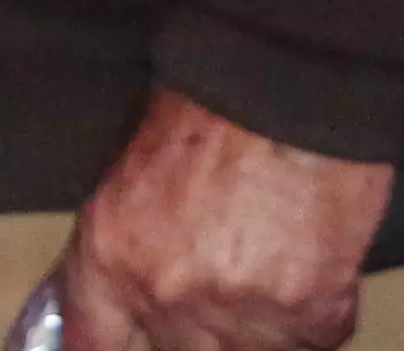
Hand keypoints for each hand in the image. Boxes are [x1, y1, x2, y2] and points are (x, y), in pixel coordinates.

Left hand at [58, 91, 392, 350]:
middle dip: (196, 327)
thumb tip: (139, 280)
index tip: (133, 340)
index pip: (91, 341)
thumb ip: (128, 237)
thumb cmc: (214, 98)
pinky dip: (312, 316)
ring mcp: (239, 313)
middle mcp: (167, 294)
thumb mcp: (135, 164)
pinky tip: (312, 264)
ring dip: (257, 328)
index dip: (111, 346)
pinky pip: (308, 342)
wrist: (292, 80)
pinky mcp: (309, 315)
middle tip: (220, 279)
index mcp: (111, 252)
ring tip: (270, 267)